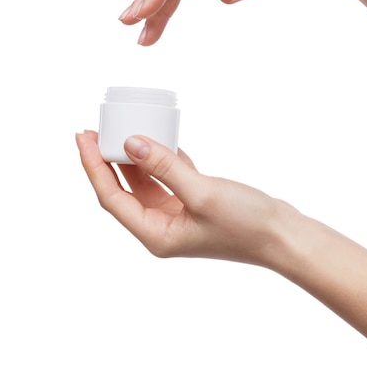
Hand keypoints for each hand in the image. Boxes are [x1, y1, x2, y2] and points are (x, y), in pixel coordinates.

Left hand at [76, 130, 296, 264]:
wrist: (283, 236)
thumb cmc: (246, 224)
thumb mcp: (202, 192)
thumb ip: (165, 167)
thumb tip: (130, 142)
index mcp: (156, 234)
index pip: (112, 197)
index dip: (93, 166)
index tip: (82, 136)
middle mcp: (163, 228)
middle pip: (124, 190)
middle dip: (107, 160)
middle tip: (95, 130)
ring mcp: (181, 216)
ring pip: (147, 183)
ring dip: (134, 158)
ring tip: (122, 130)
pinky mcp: (198, 204)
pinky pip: (171, 179)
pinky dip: (163, 159)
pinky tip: (159, 140)